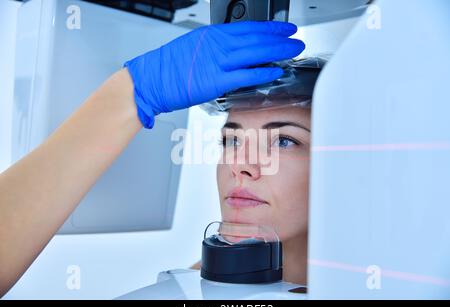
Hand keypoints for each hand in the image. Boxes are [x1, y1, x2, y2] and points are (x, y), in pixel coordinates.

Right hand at [124, 21, 304, 127]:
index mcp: (213, 35)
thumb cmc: (169, 66)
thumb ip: (216, 48)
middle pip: (257, 38)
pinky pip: (247, 75)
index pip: (248, 27)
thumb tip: (234, 53)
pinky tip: (276, 71)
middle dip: (280, 38)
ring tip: (294, 51)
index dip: (270, 28)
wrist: (151, 79)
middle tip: (296, 38)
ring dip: (278, 52)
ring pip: (256, 53)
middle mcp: (218, 44)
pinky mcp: (217, 80)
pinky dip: (263, 72)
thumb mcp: (194, 47)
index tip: (284, 29)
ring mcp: (218, 62)